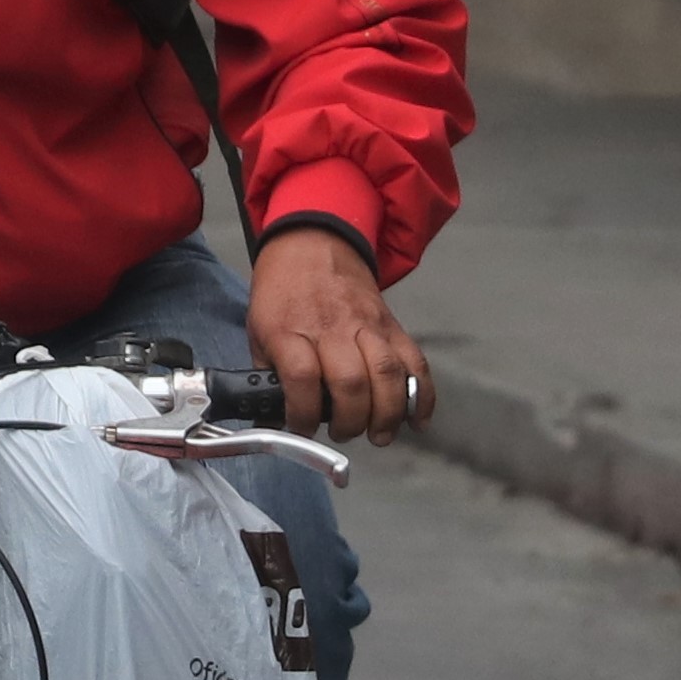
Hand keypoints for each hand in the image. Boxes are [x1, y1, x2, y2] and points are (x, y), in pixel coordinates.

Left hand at [245, 227, 430, 441]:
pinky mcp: (392, 325)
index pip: (302, 378)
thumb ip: (266, 376)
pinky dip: (422, 395)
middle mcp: (332, 328)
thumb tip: (269, 423)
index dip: (304, 414)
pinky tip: (417, 419)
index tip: (302, 429)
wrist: (312, 245)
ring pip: (387, 373)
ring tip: (379, 435)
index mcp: (291, 330)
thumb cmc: (283, 293)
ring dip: (387, 413)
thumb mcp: (258, 331)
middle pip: (351, 382)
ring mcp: (367, 325)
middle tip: (343, 433)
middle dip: (351, 421)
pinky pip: (415, 362)